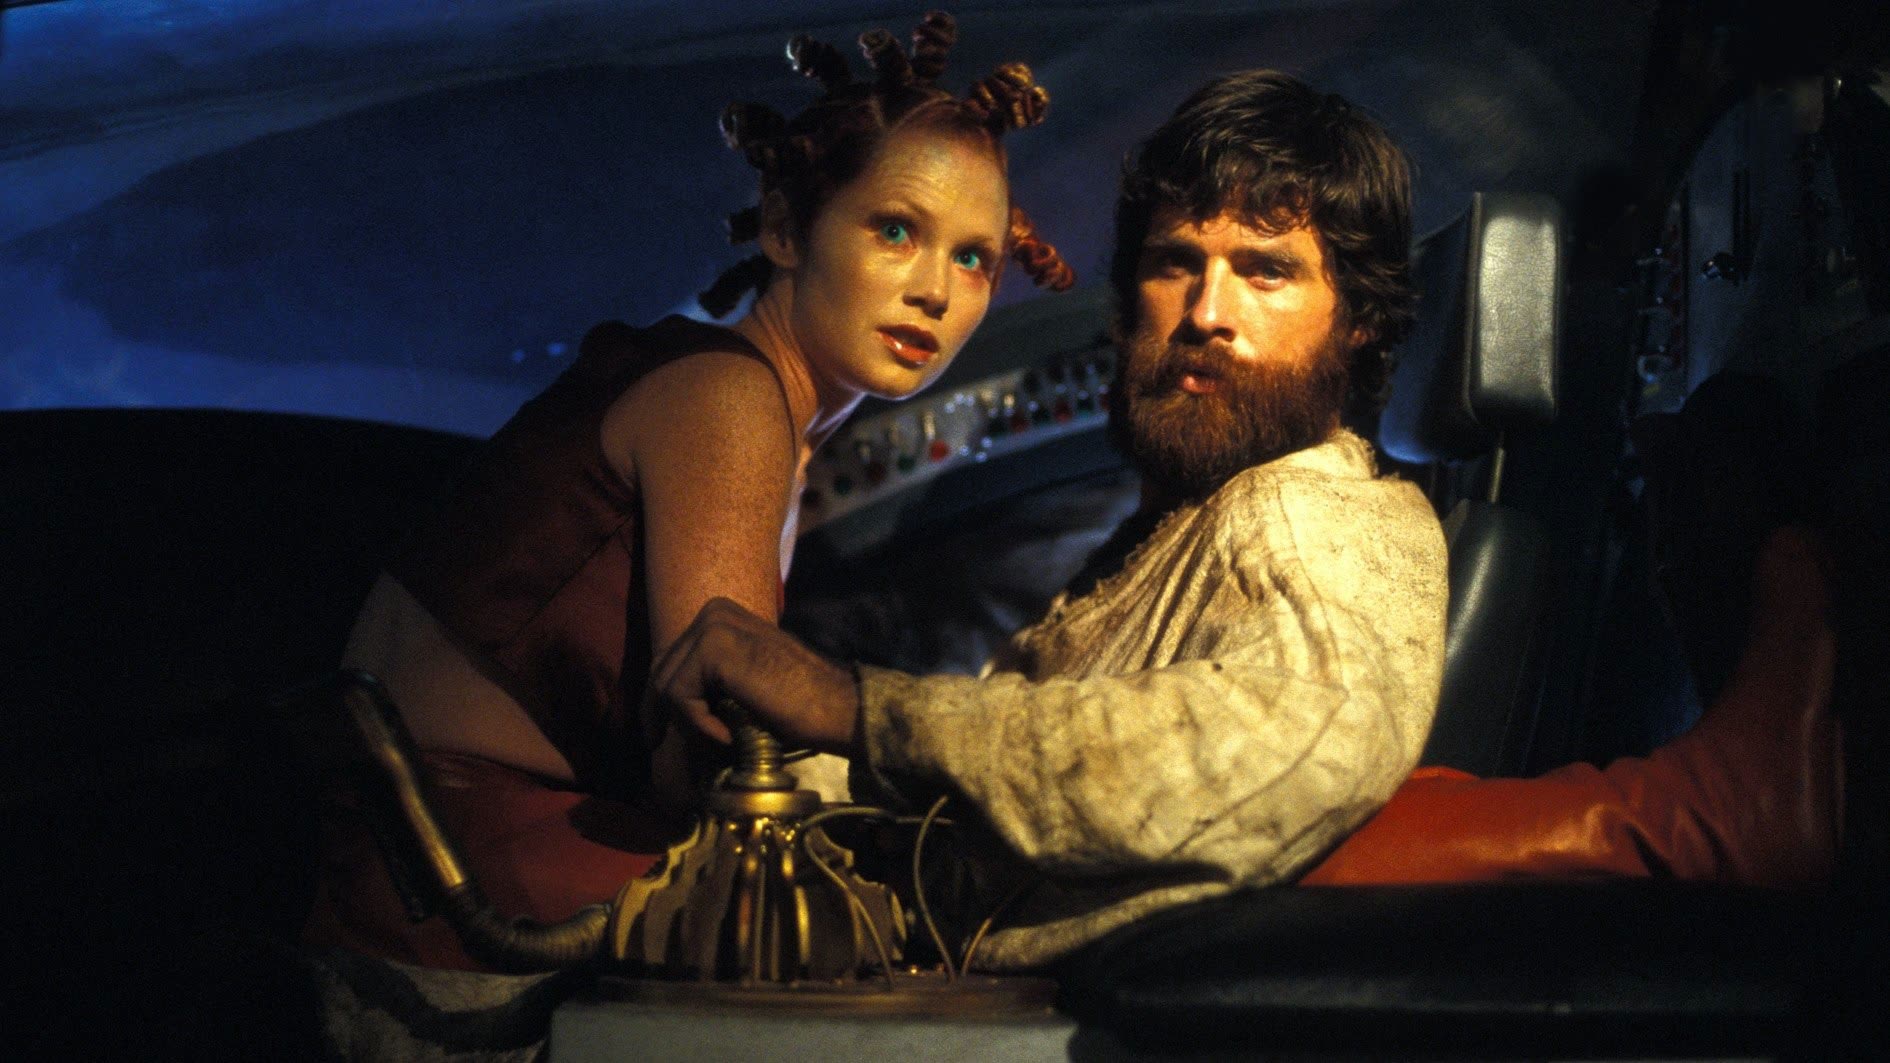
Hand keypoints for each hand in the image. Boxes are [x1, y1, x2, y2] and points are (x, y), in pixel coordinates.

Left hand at [649, 597, 862, 755]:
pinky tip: (726, 736)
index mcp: (721, 615)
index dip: (660, 701)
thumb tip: (662, 708)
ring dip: (687, 724)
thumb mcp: (741, 685)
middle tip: (662, 746)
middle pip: (662, 670)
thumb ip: (709, 681)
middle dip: (661, 713)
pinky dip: (697, 725)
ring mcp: (713, 625)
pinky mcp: (714, 648)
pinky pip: (679, 695)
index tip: (657, 735)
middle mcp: (714, 611)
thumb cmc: (798, 705)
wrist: (836, 708)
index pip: (671, 660)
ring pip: (666, 686)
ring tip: (720, 741)